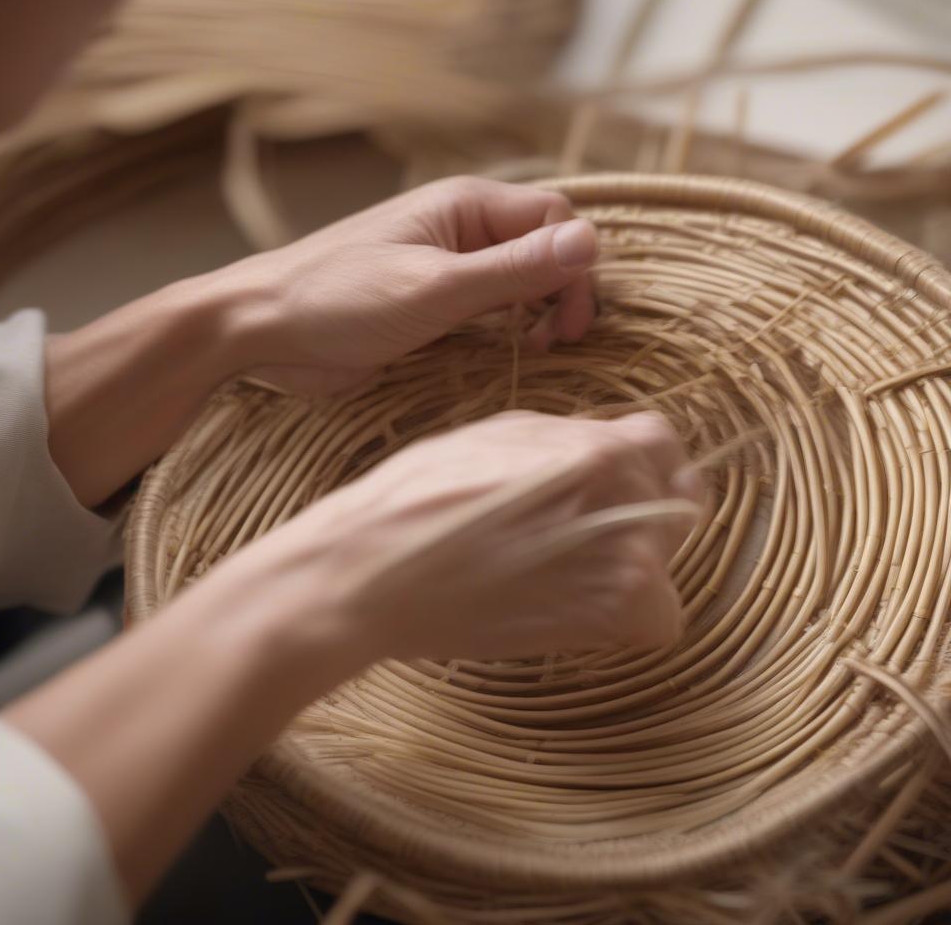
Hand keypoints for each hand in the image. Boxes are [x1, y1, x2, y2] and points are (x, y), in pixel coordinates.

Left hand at [213, 176, 598, 394]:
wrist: (258, 329)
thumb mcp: (435, 287)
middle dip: (560, 290)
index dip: (575, 267)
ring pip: (515, 281)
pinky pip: (484, 309)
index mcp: (465, 206)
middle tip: (555, 342)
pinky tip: (505, 353)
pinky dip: (505, 329)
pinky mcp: (426, 306)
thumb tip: (590, 242)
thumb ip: (512, 269)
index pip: (554, 219)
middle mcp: (460, 231)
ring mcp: (442, 268)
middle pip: (540, 249)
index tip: (570, 325)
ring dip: (535, 311)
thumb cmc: (339, 300)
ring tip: (534, 349)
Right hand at [219, 410, 703, 660]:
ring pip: (666, 558)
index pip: (664, 443)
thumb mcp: (501, 434)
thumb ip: (572, 439)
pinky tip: (578, 601)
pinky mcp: (609, 621)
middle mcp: (628, 504)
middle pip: (675, 500)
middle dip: (640, 504)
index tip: (616, 474)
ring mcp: (625, 568)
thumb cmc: (423, 494)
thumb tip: (611, 448)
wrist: (380, 573)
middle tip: (583, 523)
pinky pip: (658, 616)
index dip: (637, 456)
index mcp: (602, 449)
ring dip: (632, 559)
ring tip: (567, 564)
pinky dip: (630, 613)